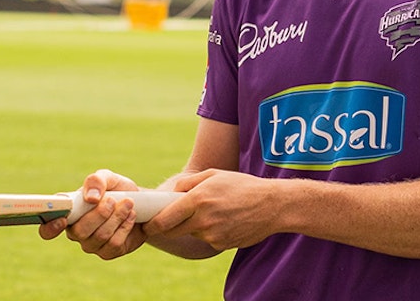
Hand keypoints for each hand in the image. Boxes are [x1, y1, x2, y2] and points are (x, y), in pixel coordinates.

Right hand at [38, 169, 146, 259]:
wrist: (140, 203)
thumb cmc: (117, 190)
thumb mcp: (108, 178)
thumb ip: (96, 181)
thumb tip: (91, 197)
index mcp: (69, 212)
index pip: (47, 228)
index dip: (51, 227)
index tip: (63, 219)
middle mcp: (76, 231)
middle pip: (80, 232)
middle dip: (99, 214)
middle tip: (112, 200)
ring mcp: (91, 244)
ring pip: (100, 237)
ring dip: (117, 217)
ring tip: (128, 204)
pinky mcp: (108, 252)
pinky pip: (114, 244)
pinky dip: (125, 227)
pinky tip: (130, 216)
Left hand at [145, 169, 281, 251]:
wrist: (272, 205)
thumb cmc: (242, 186)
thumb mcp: (214, 175)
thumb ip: (187, 183)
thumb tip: (171, 194)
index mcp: (198, 199)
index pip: (164, 219)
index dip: (152, 224)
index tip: (147, 225)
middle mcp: (203, 219)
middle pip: (173, 230)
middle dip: (168, 226)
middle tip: (171, 218)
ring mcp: (212, 234)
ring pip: (192, 233)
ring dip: (194, 226)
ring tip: (214, 211)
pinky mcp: (221, 244)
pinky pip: (207, 239)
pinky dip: (210, 231)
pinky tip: (225, 220)